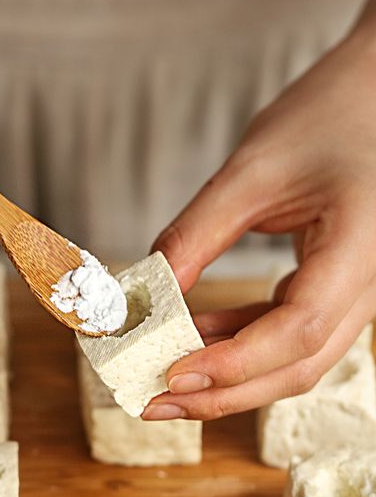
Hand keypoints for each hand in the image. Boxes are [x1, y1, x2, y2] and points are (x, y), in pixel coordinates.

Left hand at [144, 28, 375, 420]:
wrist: (371, 94)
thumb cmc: (324, 117)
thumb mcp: (250, 170)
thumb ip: (196, 235)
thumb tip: (144, 297)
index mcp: (362, 245)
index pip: (301, 328)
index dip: (235, 362)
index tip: (172, 375)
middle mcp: (369, 280)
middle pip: (299, 364)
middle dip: (223, 392)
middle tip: (154, 402)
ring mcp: (355, 290)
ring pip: (294, 360)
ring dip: (227, 376)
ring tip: (162, 377)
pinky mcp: (333, 287)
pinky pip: (287, 333)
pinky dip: (238, 343)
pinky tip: (192, 337)